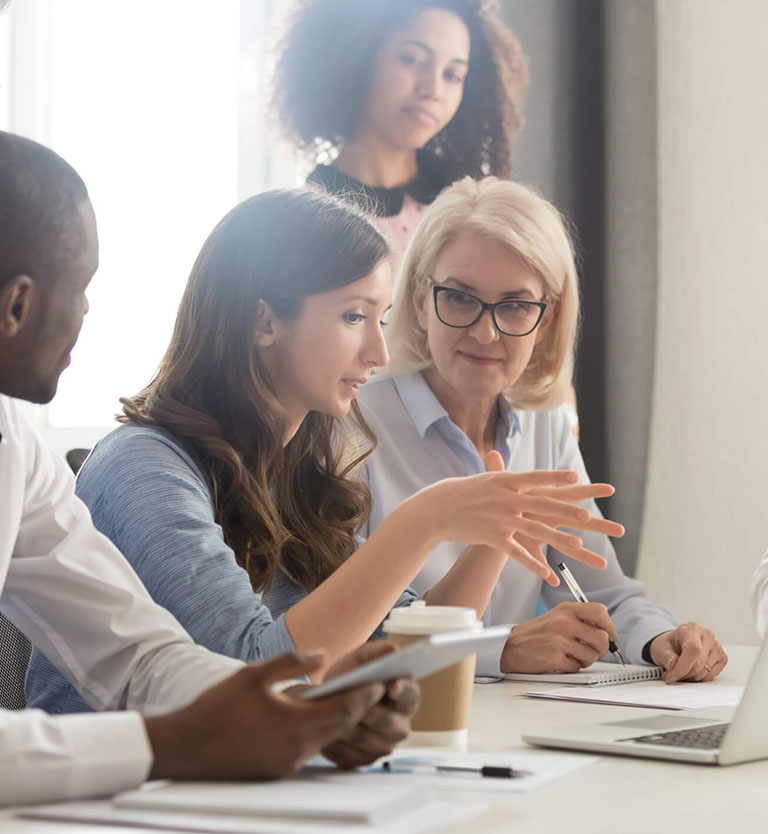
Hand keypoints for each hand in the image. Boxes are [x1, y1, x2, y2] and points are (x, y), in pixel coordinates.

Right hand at [145, 650, 384, 781]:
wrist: (185, 747)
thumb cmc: (218, 706)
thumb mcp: (255, 674)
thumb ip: (292, 662)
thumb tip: (323, 655)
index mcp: (294, 724)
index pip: (343, 710)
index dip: (364, 696)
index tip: (380, 682)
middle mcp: (296, 749)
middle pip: (340, 728)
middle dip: (358, 708)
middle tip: (374, 690)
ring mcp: (287, 765)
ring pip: (325, 740)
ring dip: (340, 722)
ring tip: (352, 701)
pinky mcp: (277, 772)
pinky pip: (309, 751)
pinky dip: (320, 734)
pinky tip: (319, 719)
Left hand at [320, 641, 419, 767]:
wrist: (327, 700)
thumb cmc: (350, 677)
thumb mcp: (359, 659)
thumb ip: (375, 652)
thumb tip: (392, 649)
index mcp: (406, 696)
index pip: (411, 694)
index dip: (403, 691)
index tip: (391, 686)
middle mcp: (401, 724)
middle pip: (392, 725)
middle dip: (372, 713)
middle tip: (354, 703)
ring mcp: (384, 745)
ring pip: (372, 743)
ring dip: (353, 729)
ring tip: (335, 716)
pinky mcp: (364, 760)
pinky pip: (354, 758)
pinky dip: (340, 746)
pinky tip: (328, 732)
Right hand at [414, 453, 611, 584]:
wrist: (437, 509)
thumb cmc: (461, 492)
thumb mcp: (484, 479)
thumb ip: (502, 473)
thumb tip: (511, 462)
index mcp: (506, 481)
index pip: (536, 477)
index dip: (556, 478)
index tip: (576, 478)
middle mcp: (506, 498)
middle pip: (542, 505)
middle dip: (567, 511)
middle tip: (587, 516)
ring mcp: (500, 518)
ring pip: (535, 530)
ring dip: (559, 539)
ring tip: (578, 546)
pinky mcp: (493, 537)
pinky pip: (517, 553)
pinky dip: (533, 564)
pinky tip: (548, 574)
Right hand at [500, 601, 617, 672]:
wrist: (510, 646)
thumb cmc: (536, 633)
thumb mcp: (557, 616)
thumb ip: (580, 619)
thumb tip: (606, 632)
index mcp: (566, 609)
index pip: (600, 612)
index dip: (609, 627)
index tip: (608, 635)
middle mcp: (564, 622)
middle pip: (602, 638)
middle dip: (602, 649)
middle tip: (594, 651)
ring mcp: (559, 640)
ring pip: (592, 655)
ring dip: (586, 660)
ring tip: (574, 656)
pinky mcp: (554, 658)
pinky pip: (577, 667)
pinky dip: (572, 667)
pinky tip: (562, 661)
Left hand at [649, 624, 727, 682]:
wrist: (677, 644)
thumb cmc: (669, 645)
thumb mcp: (661, 648)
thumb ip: (666, 656)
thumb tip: (673, 665)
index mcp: (691, 629)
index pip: (693, 649)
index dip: (682, 667)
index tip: (672, 676)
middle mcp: (707, 636)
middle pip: (699, 665)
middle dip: (683, 675)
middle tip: (672, 675)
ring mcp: (717, 647)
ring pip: (705, 673)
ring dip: (690, 678)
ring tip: (680, 672)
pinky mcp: (722, 658)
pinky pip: (711, 676)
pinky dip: (699, 679)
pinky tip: (691, 671)